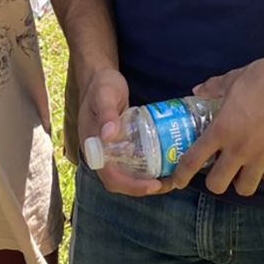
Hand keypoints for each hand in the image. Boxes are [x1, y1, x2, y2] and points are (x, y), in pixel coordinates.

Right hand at [78, 65, 165, 197]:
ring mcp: (111, 150)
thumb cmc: (101, 85)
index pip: (110, 177)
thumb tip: (109, 136)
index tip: (153, 185)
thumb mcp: (104, 96)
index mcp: (93, 147)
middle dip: (144, 187)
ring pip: (128, 174)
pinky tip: (165, 162)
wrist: (100, 77)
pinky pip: (133, 162)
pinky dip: (148, 167)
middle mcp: (101, 153)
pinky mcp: (121, 144)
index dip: (131, 186)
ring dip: (148, 180)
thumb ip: (106, 114)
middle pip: (121, 181)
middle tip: (168, 183)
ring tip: (171, 177)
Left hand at [170, 36, 263, 196]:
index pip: (193, 160)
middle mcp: (239, 149)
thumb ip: (214, 88)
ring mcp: (263, 157)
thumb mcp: (234, 79)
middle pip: (218, 185)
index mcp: (222, 129)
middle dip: (215, 181)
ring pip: (245, 188)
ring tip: (243, 168)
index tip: (177, 182)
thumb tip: (198, 90)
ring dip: (241, 180)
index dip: (181, 175)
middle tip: (219, 170)